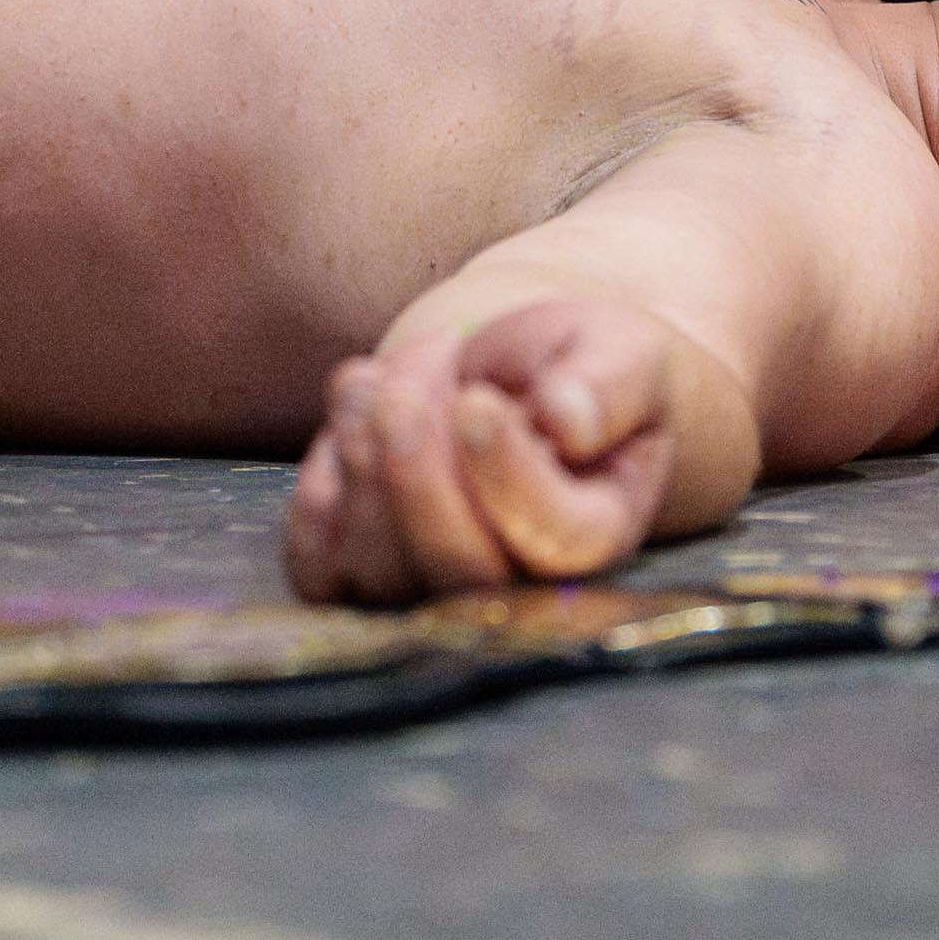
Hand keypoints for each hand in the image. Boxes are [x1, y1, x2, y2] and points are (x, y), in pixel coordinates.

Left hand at [281, 298, 680, 605]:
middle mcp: (517, 584)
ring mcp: (432, 586)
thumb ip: (608, 385)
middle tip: (414, 380)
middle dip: (416, 473)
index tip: (477, 402)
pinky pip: (318, 561)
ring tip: (386, 372)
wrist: (518, 379)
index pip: (554, 538)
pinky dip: (320, 482)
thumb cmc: (579, 370)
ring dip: (365, 454)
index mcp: (598, 534)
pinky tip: (356, 401)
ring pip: (380, 567)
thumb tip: (565, 420)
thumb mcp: (620, 353)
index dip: (506, 476)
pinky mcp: (360, 573)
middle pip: (457, 571)